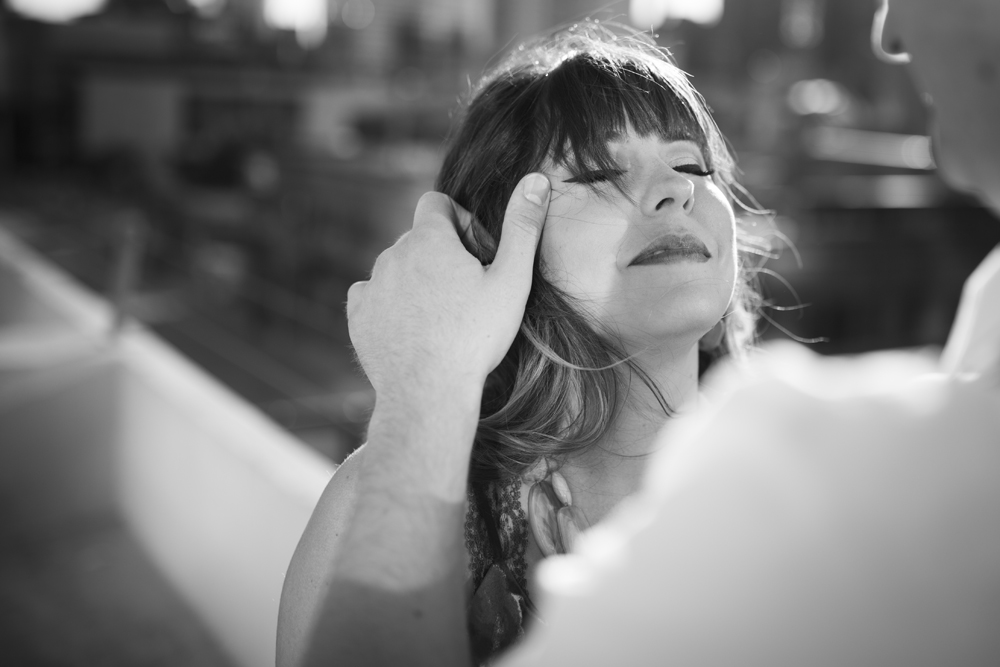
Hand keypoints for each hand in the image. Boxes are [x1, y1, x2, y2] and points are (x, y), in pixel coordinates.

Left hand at [346, 172, 550, 400]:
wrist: (428, 392)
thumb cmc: (474, 338)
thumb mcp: (511, 280)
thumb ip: (522, 226)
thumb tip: (537, 180)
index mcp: (428, 239)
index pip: (436, 203)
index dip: (460, 221)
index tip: (475, 254)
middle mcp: (393, 254)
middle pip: (418, 238)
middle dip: (440, 254)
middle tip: (466, 292)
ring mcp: (372, 285)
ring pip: (396, 267)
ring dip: (416, 279)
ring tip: (441, 316)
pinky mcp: (358, 316)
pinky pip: (372, 295)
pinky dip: (390, 304)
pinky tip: (412, 327)